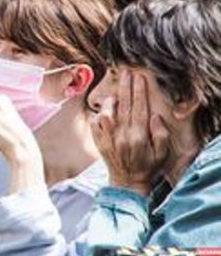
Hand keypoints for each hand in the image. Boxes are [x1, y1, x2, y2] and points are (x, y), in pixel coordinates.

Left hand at [91, 72, 169, 195]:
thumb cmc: (148, 166)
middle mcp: (121, 136)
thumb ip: (161, 134)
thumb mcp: (162, 153)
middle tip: (126, 72)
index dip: (139, 91)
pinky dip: (98, 113)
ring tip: (115, 90)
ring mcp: (107, 138)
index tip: (139, 77)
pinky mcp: (98, 141)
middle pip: (124, 106)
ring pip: (106, 112)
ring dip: (110, 100)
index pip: (139, 108)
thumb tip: (154, 116)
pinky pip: (95, 123)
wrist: (127, 182)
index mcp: (139, 137)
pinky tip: (104, 108)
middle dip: (125, 87)